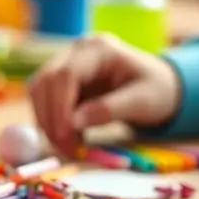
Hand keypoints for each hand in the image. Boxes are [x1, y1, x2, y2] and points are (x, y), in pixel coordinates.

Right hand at [27, 33, 180, 153]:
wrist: (159, 87)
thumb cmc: (157, 91)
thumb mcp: (143, 102)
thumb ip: (109, 110)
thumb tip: (74, 123)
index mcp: (100, 49)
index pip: (65, 74)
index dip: (60, 107)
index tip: (65, 137)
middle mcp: (78, 52)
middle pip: (45, 81)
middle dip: (49, 118)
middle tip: (64, 150)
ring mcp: (67, 64)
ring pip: (39, 91)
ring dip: (47, 121)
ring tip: (69, 147)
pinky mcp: (63, 83)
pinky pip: (45, 102)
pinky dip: (52, 122)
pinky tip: (71, 139)